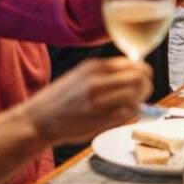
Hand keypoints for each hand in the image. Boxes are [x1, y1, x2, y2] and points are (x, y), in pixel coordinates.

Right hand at [23, 58, 152, 143]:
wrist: (38, 119)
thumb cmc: (59, 98)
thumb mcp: (80, 75)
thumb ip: (105, 72)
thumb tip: (134, 71)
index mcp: (93, 67)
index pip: (133, 64)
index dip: (143, 71)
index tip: (143, 76)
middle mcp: (96, 82)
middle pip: (139, 78)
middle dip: (145, 85)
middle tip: (142, 90)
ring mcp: (98, 101)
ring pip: (136, 95)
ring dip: (140, 99)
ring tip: (134, 103)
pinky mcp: (99, 119)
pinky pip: (128, 112)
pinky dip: (131, 112)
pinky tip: (124, 113)